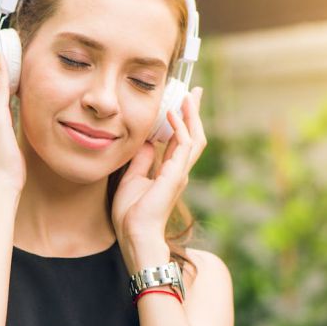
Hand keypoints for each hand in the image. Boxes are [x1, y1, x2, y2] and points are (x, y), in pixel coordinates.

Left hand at [111, 87, 205, 243]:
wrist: (136, 233)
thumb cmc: (132, 214)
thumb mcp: (132, 178)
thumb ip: (141, 160)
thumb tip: (146, 142)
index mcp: (169, 171)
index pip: (180, 140)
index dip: (181, 121)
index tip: (180, 102)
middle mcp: (179, 170)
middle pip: (193, 135)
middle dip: (193, 113)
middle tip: (193, 92)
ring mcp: (180, 172)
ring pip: (194, 137)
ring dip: (192, 115)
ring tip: (189, 96)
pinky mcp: (176, 174)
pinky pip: (184, 145)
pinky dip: (180, 127)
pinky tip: (172, 113)